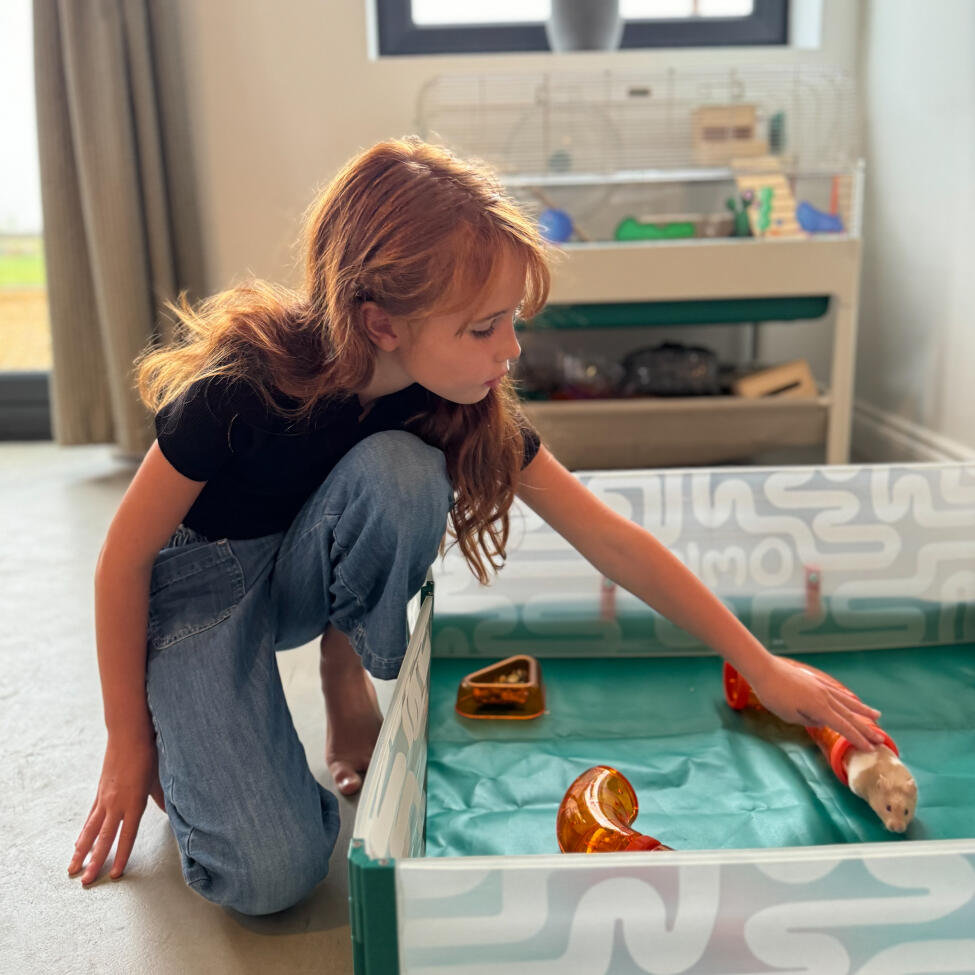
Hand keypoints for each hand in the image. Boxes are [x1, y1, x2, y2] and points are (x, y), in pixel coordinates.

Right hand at [69, 735, 164, 885]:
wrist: (129, 734)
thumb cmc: (148, 754)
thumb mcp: (159, 778)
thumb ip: (162, 798)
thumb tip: (171, 812)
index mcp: (134, 803)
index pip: (128, 836)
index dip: (122, 856)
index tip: (114, 875)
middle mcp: (116, 804)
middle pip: (104, 839)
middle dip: (95, 862)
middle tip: (85, 882)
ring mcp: (105, 799)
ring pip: (91, 830)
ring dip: (81, 852)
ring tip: (72, 869)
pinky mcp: (100, 792)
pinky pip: (90, 817)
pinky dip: (84, 832)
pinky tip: (78, 844)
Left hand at [748, 656, 886, 752]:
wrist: (764, 669)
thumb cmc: (773, 695)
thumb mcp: (789, 716)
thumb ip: (809, 721)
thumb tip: (823, 721)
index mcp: (819, 708)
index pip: (844, 726)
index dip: (858, 738)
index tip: (871, 748)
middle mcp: (825, 697)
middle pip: (850, 715)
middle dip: (866, 728)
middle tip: (881, 739)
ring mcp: (821, 686)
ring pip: (846, 701)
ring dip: (862, 709)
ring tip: (877, 715)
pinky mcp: (815, 680)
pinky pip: (836, 691)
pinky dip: (847, 697)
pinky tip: (851, 700)